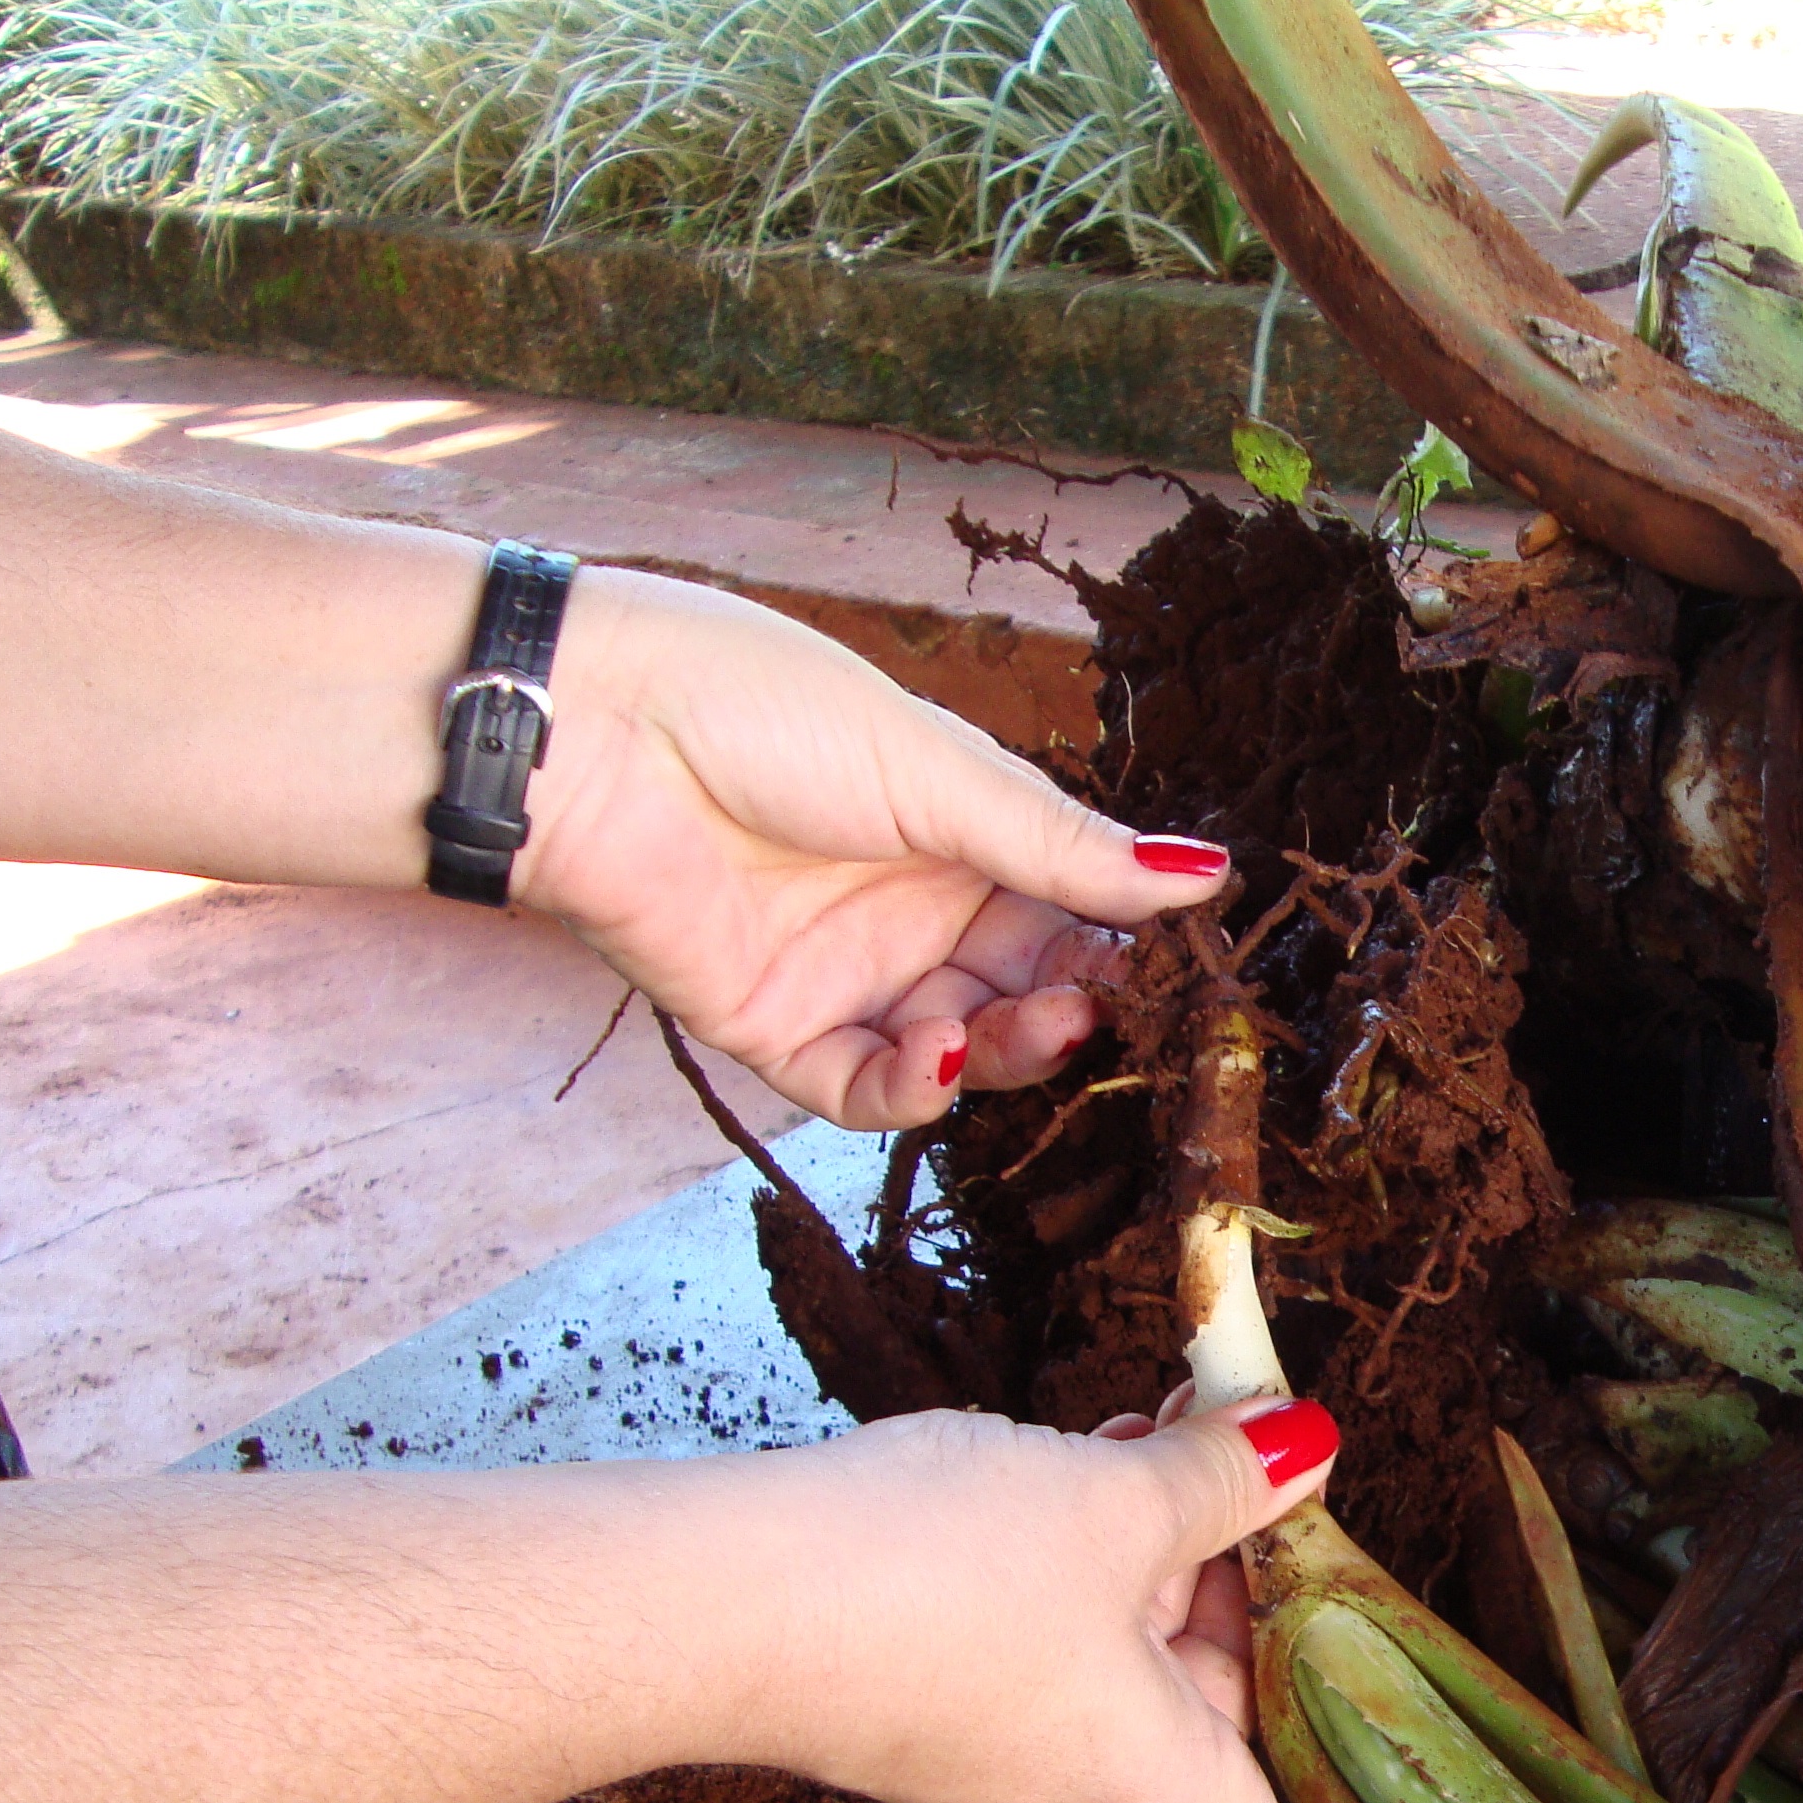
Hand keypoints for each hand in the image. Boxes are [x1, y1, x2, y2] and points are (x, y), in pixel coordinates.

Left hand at [517, 569, 1225, 1128]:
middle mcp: (911, 909)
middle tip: (1108, 1002)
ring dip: (1010, 1047)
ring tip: (1039, 1020)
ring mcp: (846, 974)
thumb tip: (1206, 874)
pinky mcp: (774, 1029)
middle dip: (1077, 1002)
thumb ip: (1063, 845)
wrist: (596, 737)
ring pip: (960, 1048)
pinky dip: (913, 1088)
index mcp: (960, 831)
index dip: (1123, 939)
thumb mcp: (939, 773)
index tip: (1178, 963)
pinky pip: (864, 1089)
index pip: (1069, 906)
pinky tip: (938, 1053)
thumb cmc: (764, 713)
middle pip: (1025, 988)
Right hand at [754, 1389, 1361, 1802]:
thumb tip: (1307, 1446)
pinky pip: (1066, 1659)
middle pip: (1238, 1746)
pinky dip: (1094, 1571)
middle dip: (1263, 1610)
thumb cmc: (928, 1584)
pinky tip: (1088, 1460)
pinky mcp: (946, 1721)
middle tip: (1268, 1483)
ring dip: (1173, 1565)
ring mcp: (1015, 1775)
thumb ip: (1225, 1478)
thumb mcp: (1114, 1505)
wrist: (717, 1605)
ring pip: (1147, 1682)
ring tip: (1170, 1437)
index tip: (1400, 1713)